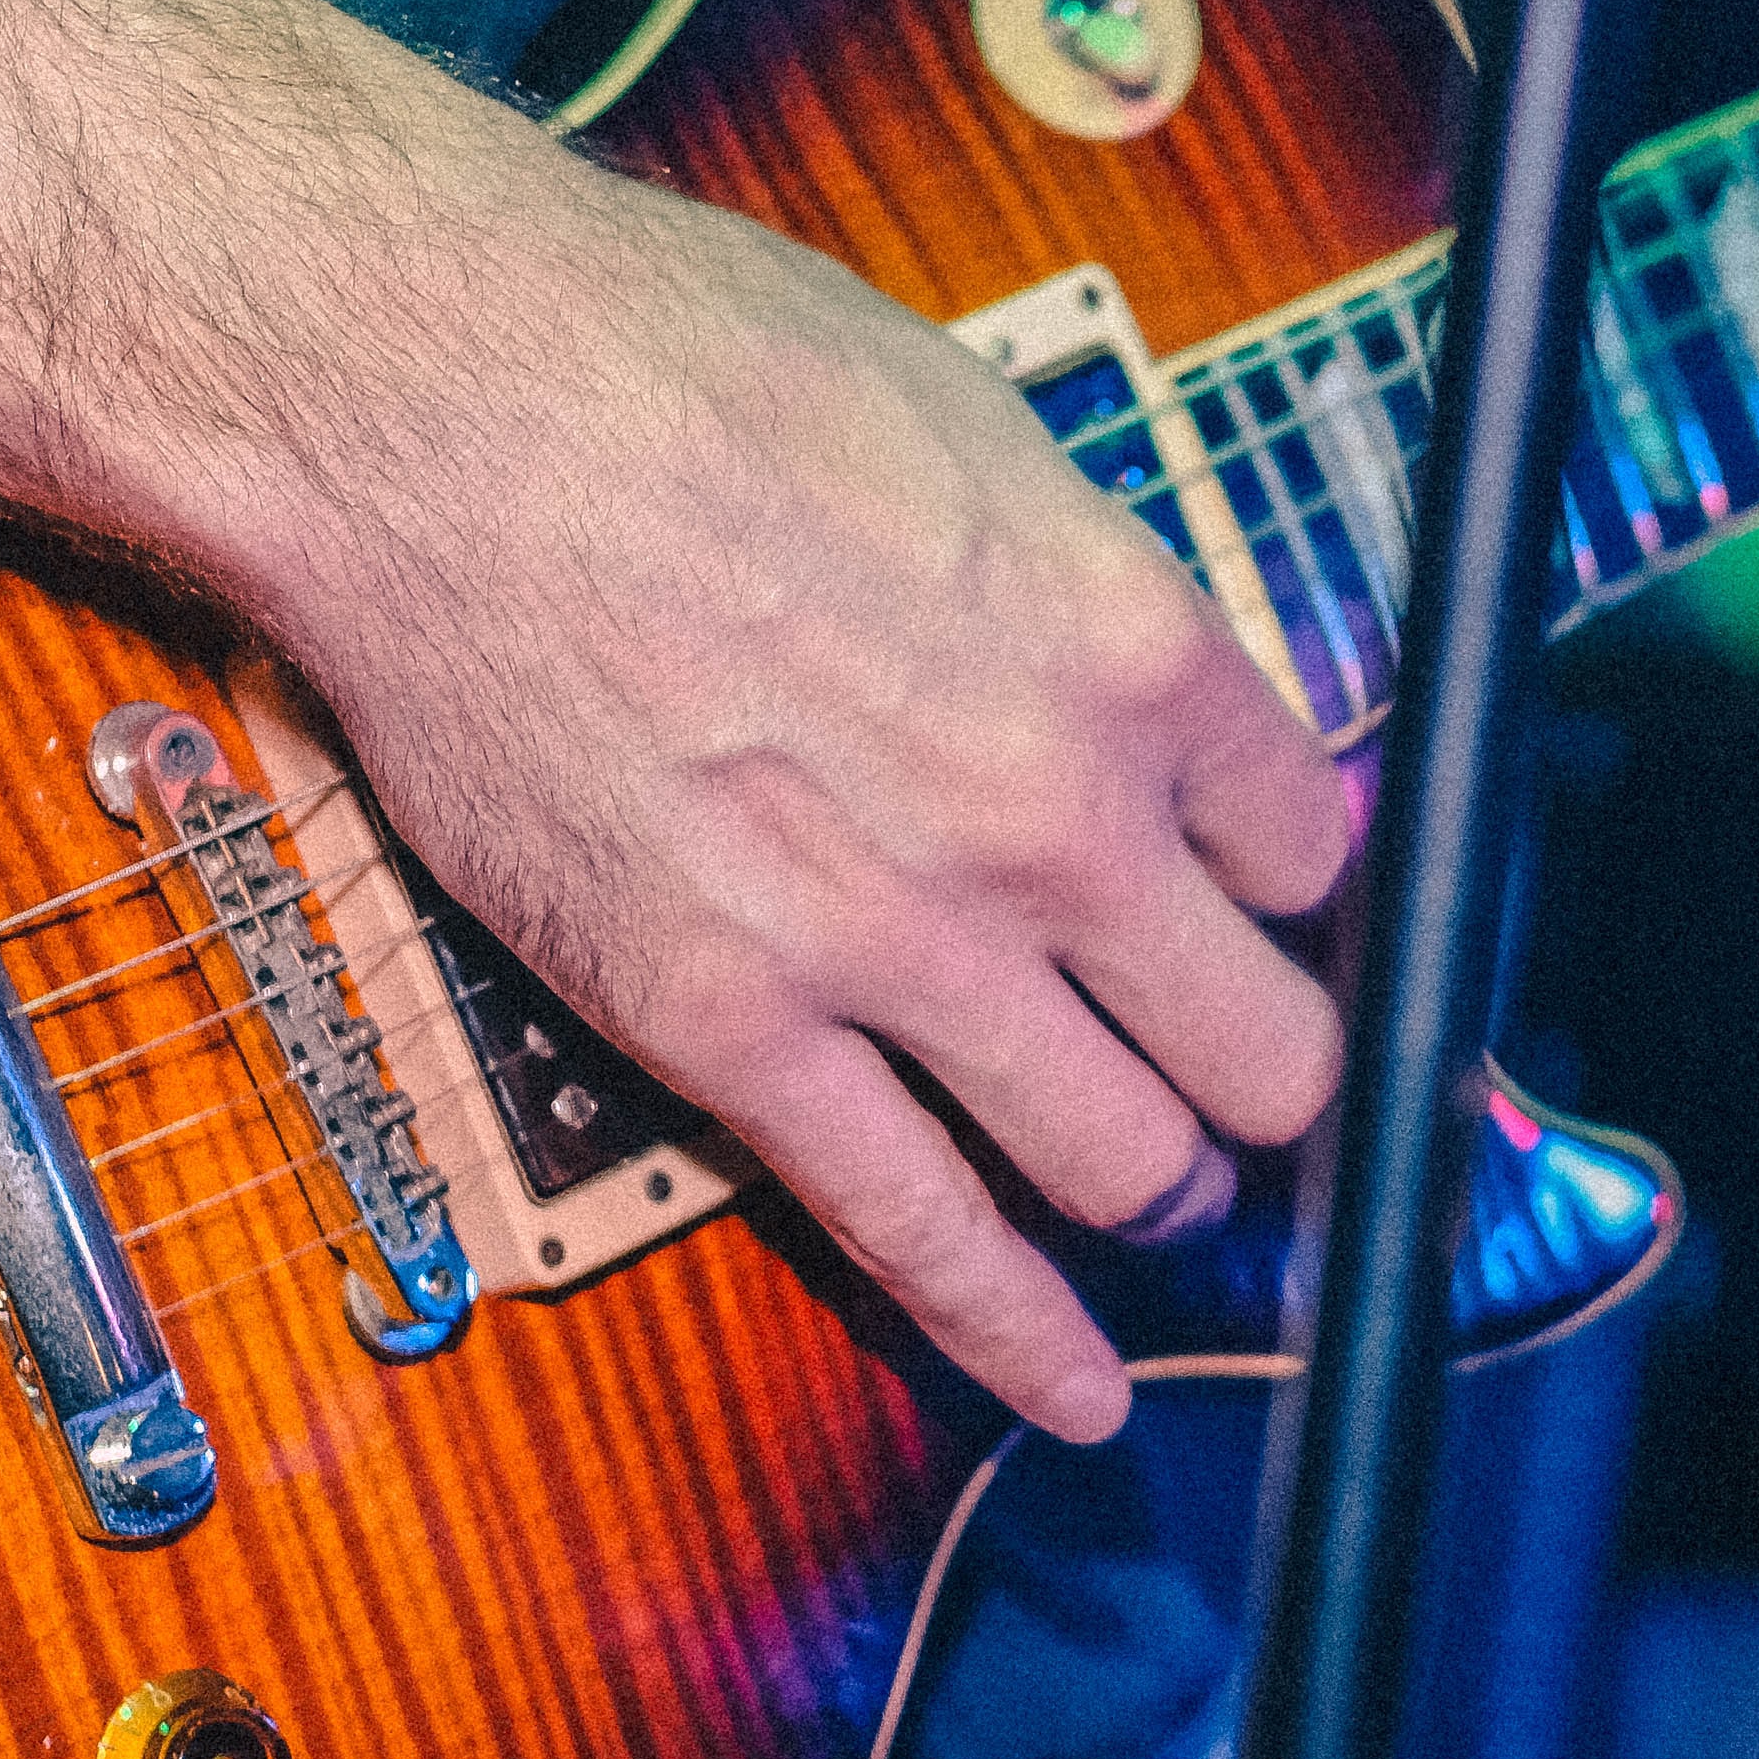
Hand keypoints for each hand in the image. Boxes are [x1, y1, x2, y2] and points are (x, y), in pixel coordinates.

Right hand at [241, 157, 1356, 1441]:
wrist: (438, 405)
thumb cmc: (678, 367)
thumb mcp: (972, 434)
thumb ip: (1080, 595)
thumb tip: (1139, 683)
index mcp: (1132, 648)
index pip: (1319, 853)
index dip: (1304, 907)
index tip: (1279, 931)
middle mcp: (1054, 816)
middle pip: (1266, 1046)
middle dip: (1270, 1086)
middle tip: (1245, 1091)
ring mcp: (899, 940)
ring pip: (1127, 1163)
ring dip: (1156, 1193)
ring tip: (1152, 1188)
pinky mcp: (734, 1028)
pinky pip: (922, 1234)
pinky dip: (1018, 1337)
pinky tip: (1079, 1391)